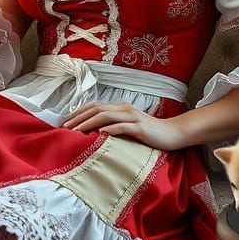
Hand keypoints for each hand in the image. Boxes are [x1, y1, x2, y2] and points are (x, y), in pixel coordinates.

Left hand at [61, 102, 185, 150]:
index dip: (79, 112)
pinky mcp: (140, 128)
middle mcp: (125, 109)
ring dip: (89, 123)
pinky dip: (110, 129)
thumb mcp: (129, 126)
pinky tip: (100, 133)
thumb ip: (115, 125)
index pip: (95, 106)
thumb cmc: (150, 132)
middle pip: (97, 109)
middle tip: (65, 127)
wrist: (173, 133)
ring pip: (106, 116)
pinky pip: (122, 127)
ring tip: (76, 131)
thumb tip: (95, 131)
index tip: (66, 121)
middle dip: (79, 118)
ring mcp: (133, 117)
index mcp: (120, 107)